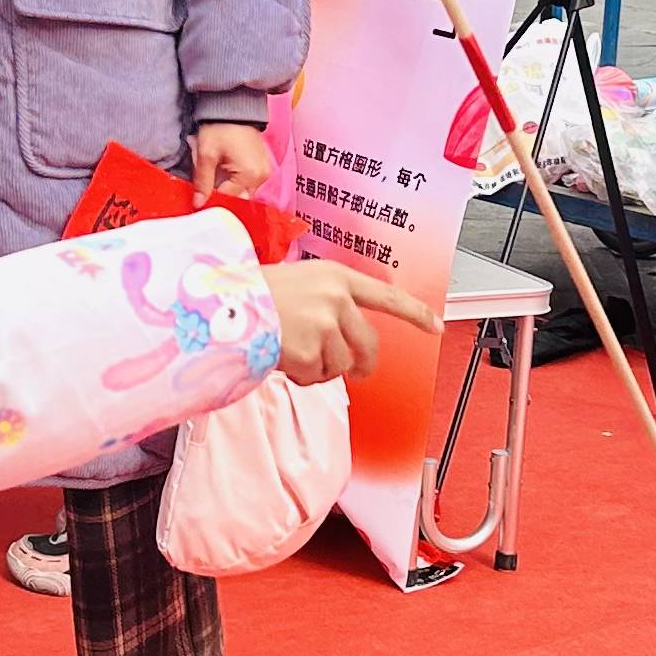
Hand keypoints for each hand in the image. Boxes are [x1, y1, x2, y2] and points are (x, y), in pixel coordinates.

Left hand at [188, 126, 273, 202]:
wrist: (233, 106)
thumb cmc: (220, 126)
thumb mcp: (206, 154)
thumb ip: (203, 181)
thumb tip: (199, 203)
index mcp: (250, 174)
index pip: (229, 199)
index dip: (212, 198)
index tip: (200, 196)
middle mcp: (261, 176)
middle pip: (237, 198)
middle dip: (221, 193)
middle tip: (207, 181)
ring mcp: (264, 171)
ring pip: (241, 191)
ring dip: (227, 186)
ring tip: (216, 170)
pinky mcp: (261, 166)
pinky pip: (246, 182)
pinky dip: (234, 179)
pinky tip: (224, 167)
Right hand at [259, 263, 431, 385]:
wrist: (220, 302)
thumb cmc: (252, 291)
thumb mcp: (299, 281)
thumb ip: (328, 301)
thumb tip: (346, 335)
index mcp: (337, 277)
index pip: (387, 297)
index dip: (414, 313)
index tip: (435, 326)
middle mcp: (337, 300)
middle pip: (368, 345)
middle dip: (362, 364)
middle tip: (355, 371)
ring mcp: (325, 326)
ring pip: (340, 366)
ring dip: (319, 368)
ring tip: (292, 350)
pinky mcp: (309, 351)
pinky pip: (314, 377)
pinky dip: (299, 376)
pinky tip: (282, 357)